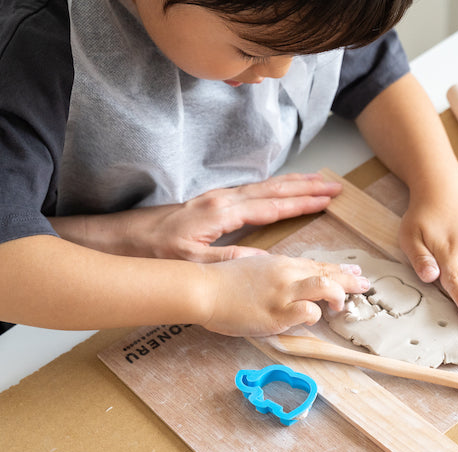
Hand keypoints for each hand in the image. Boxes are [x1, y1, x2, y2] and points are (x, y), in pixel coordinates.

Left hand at [131, 173, 341, 260]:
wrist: (123, 238)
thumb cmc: (155, 251)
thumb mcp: (195, 262)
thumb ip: (232, 260)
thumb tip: (268, 261)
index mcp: (223, 212)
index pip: (273, 204)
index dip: (303, 202)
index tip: (328, 197)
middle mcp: (224, 199)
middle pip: (274, 189)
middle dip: (307, 186)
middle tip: (334, 185)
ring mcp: (218, 198)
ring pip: (265, 186)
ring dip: (293, 184)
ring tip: (317, 182)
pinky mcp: (212, 202)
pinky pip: (253, 191)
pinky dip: (274, 189)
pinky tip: (281, 191)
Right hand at [200, 255, 369, 336]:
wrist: (203, 289)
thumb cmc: (222, 282)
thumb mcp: (253, 267)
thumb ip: (274, 272)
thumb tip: (290, 280)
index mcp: (281, 263)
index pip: (318, 265)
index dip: (340, 270)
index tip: (356, 273)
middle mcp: (287, 274)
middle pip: (328, 273)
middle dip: (351, 281)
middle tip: (365, 287)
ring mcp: (283, 293)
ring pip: (326, 287)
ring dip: (339, 296)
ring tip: (341, 307)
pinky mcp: (277, 313)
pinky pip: (309, 313)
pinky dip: (315, 317)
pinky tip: (312, 319)